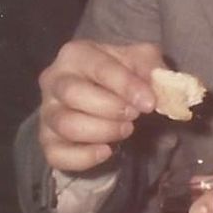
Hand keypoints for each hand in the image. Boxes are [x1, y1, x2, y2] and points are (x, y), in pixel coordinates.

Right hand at [37, 40, 165, 172]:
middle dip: (111, 108)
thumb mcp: (141, 61)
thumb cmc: (120, 74)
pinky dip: (83, 158)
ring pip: (66, 125)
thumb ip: (154, 68)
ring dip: (103, 131)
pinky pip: (57, 154)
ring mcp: (47, 111)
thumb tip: (165, 86)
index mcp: (76, 54)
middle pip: (74, 94)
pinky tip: (107, 151)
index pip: (99, 67)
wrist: (102, 94)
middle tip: (135, 115)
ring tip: (126, 129)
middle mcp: (54, 80)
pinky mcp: (47, 140)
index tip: (150, 104)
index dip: (127, 86)